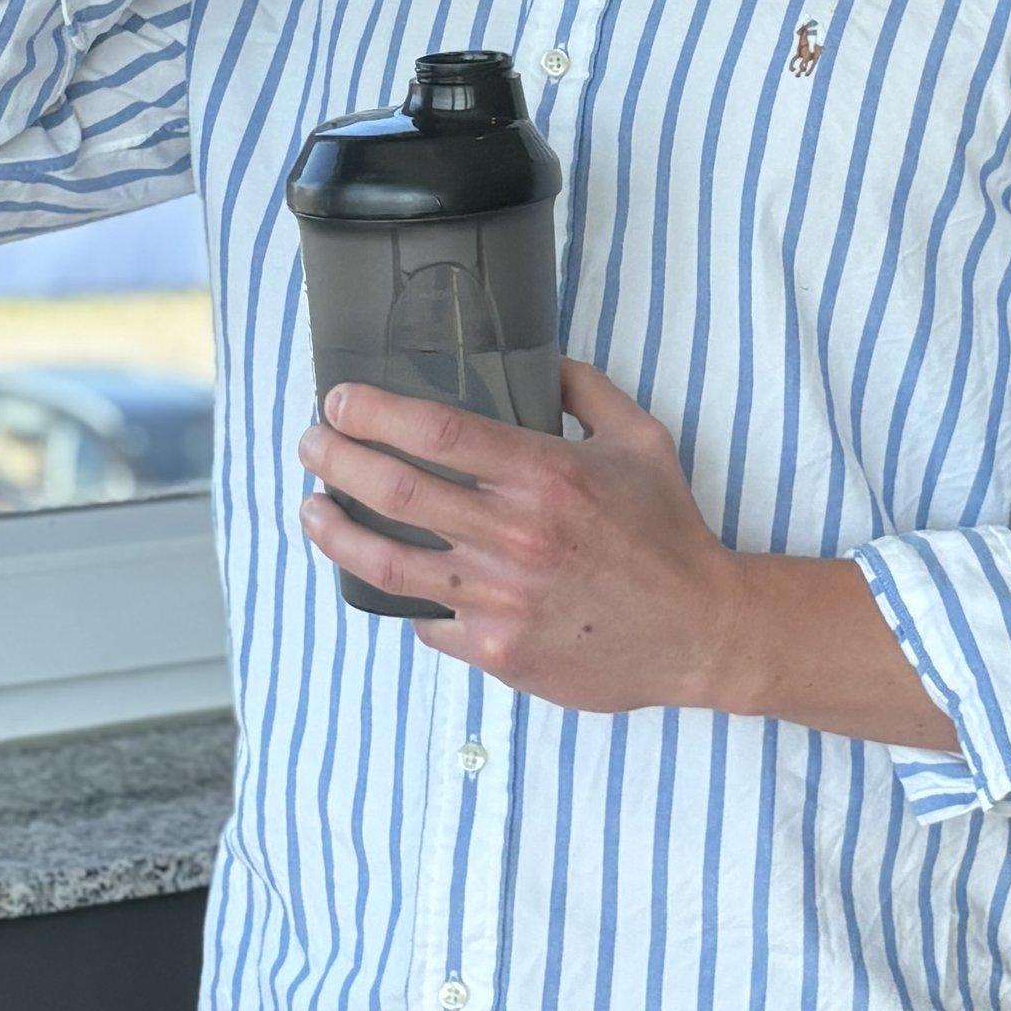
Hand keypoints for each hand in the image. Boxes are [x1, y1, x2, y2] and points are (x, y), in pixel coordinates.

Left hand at [296, 361, 959, 750]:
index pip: (438, 433)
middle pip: (397, 491)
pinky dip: (401, 597)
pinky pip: (426, 619)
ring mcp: (501, 599)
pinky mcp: (497, 651)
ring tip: (311, 509)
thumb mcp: (642, 440)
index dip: (375, 412)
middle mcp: (516, 536)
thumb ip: (586, 391)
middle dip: (336, 460)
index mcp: (547, 476)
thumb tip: (539, 359)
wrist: (699, 632)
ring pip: (388, 563)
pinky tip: (379, 576)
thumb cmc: (669, 533)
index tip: (339, 400)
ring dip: (335, 532)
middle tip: (311, 444)